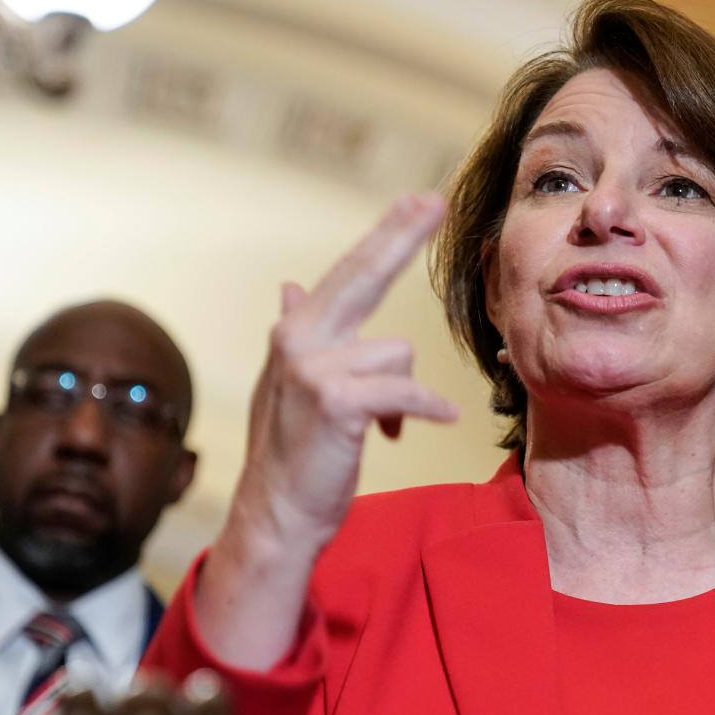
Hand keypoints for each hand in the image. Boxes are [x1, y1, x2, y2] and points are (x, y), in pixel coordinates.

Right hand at [238, 192, 459, 551]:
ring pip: (397, 355)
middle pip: (364, 276)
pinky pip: (404, 393)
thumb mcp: (288, 386)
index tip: (416, 200)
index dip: (385, 235)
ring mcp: (314, 369)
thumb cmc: (294, 451)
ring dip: (402, 395)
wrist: (277, 514)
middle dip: (401, 236)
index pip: (349, 272)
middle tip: (435, 200)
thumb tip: (291, 286)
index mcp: (297, 333)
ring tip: (380, 428)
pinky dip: (424, 411)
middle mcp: (299, 340)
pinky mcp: (337, 403)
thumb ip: (300, 332)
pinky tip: (437, 421)